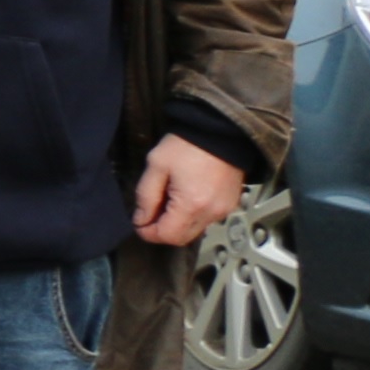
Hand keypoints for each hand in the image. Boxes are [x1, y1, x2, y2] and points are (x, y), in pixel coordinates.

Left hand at [133, 134, 244, 249]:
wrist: (219, 131)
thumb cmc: (186, 145)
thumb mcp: (156, 166)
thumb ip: (146, 196)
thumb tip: (141, 219)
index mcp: (191, 205)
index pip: (167, 235)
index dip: (149, 233)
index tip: (139, 223)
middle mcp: (211, 213)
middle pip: (182, 238)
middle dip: (162, 231)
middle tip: (150, 214)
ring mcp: (223, 210)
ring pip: (195, 230)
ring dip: (178, 224)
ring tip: (168, 201)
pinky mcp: (230, 204)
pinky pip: (207, 220)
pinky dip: (193, 216)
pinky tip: (184, 198)